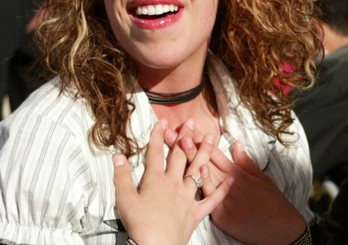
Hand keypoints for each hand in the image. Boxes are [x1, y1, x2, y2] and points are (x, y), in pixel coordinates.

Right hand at [113, 120, 232, 244]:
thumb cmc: (140, 225)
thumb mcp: (124, 200)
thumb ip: (121, 177)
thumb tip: (117, 157)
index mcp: (155, 180)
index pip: (156, 153)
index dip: (158, 136)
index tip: (162, 122)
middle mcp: (174, 185)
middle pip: (180, 156)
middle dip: (185, 137)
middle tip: (191, 123)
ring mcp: (187, 197)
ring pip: (198, 170)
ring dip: (205, 153)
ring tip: (211, 138)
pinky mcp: (195, 212)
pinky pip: (212, 199)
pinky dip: (222, 189)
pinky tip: (230, 179)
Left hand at [183, 138, 306, 244]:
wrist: (280, 227)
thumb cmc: (272, 203)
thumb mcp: (261, 178)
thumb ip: (245, 161)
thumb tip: (237, 143)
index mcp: (237, 173)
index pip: (214, 153)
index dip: (200, 140)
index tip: (188, 129)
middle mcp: (229, 183)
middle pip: (204, 162)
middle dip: (187, 147)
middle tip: (173, 133)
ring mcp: (224, 199)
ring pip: (203, 177)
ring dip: (189, 162)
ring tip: (177, 146)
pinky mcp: (222, 216)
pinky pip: (210, 200)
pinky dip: (203, 186)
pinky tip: (195, 175)